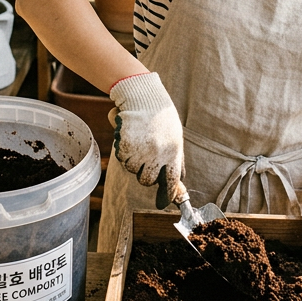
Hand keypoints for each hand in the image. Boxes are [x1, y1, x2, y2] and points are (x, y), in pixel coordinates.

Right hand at [108, 72, 183, 186]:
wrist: (144, 97)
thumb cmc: (161, 117)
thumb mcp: (176, 137)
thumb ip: (176, 159)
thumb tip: (179, 180)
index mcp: (174, 152)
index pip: (171, 181)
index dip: (167, 194)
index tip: (162, 203)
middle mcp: (158, 154)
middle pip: (147, 180)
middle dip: (144, 174)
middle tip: (144, 161)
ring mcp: (141, 150)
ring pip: (132, 170)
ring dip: (132, 161)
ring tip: (137, 143)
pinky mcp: (126, 145)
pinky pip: (122, 159)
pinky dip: (123, 152)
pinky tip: (129, 138)